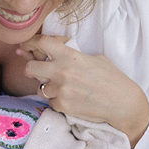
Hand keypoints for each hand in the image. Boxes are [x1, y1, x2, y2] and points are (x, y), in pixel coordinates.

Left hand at [18, 34, 148, 146]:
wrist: (122, 103)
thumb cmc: (112, 78)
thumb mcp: (94, 58)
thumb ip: (72, 55)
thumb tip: (54, 53)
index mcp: (70, 56)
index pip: (42, 43)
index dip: (30, 42)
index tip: (26, 45)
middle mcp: (62, 72)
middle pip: (30, 68)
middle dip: (31, 68)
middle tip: (37, 70)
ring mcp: (61, 90)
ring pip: (40, 88)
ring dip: (48, 88)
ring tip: (65, 88)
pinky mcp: (62, 106)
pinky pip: (51, 102)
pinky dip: (58, 101)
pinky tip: (72, 99)